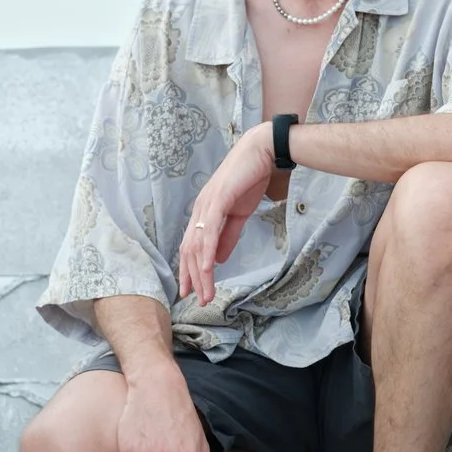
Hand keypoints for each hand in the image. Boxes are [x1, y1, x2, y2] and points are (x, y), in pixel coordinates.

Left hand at [174, 133, 272, 306]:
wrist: (262, 152)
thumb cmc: (251, 178)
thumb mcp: (239, 214)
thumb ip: (228, 236)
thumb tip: (218, 259)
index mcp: (204, 212)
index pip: (191, 246)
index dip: (190, 270)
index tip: (194, 290)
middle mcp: (200, 210)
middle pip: (189, 250)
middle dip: (191, 277)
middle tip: (197, 299)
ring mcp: (206, 205)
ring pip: (197, 246)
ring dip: (200, 273)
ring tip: (205, 293)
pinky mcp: (217, 200)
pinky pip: (209, 232)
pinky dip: (206, 253)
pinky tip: (207, 269)